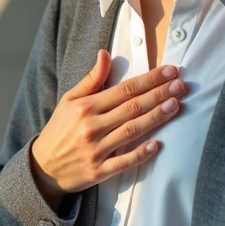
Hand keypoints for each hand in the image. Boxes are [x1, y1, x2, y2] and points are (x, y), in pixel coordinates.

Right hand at [29, 50, 186, 207]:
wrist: (43, 166)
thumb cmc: (59, 129)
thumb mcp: (69, 99)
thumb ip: (91, 79)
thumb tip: (105, 53)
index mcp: (86, 106)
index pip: (124, 89)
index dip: (149, 79)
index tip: (169, 71)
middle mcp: (92, 126)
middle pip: (132, 107)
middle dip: (159, 95)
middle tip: (181, 85)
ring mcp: (96, 149)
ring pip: (132, 131)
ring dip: (155, 118)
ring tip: (176, 105)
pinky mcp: (99, 171)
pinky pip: (123, 162)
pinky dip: (140, 154)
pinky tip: (157, 145)